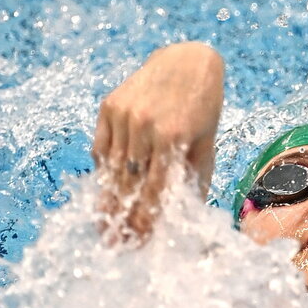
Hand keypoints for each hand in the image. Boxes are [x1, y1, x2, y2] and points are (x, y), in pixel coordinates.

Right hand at [92, 42, 223, 239]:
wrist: (185, 63)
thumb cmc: (202, 112)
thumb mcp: (206, 146)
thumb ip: (194, 181)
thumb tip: (184, 219)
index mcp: (173, 137)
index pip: (154, 190)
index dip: (144, 219)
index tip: (137, 242)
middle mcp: (144, 125)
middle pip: (127, 183)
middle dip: (120, 217)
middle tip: (112, 243)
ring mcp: (124, 114)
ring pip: (110, 168)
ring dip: (106, 200)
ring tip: (103, 226)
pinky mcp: (109, 106)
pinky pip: (101, 148)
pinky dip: (103, 170)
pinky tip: (107, 189)